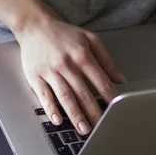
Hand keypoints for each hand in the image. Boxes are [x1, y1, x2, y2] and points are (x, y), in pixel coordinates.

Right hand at [14, 16, 125, 134]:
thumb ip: (106, 59)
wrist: (34, 25)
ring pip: (65, 96)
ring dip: (75, 114)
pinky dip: (51, 109)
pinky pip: (44, 96)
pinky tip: (58, 120)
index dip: (109, 96)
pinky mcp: (35, 76)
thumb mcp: (90, 39)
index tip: (117, 110)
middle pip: (83, 92)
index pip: (99, 80)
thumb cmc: (63, 34)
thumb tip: (121, 79)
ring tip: (84, 129)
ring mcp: (50, 71)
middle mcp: (66, 64)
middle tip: (101, 127)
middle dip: (93, 112)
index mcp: (81, 55)